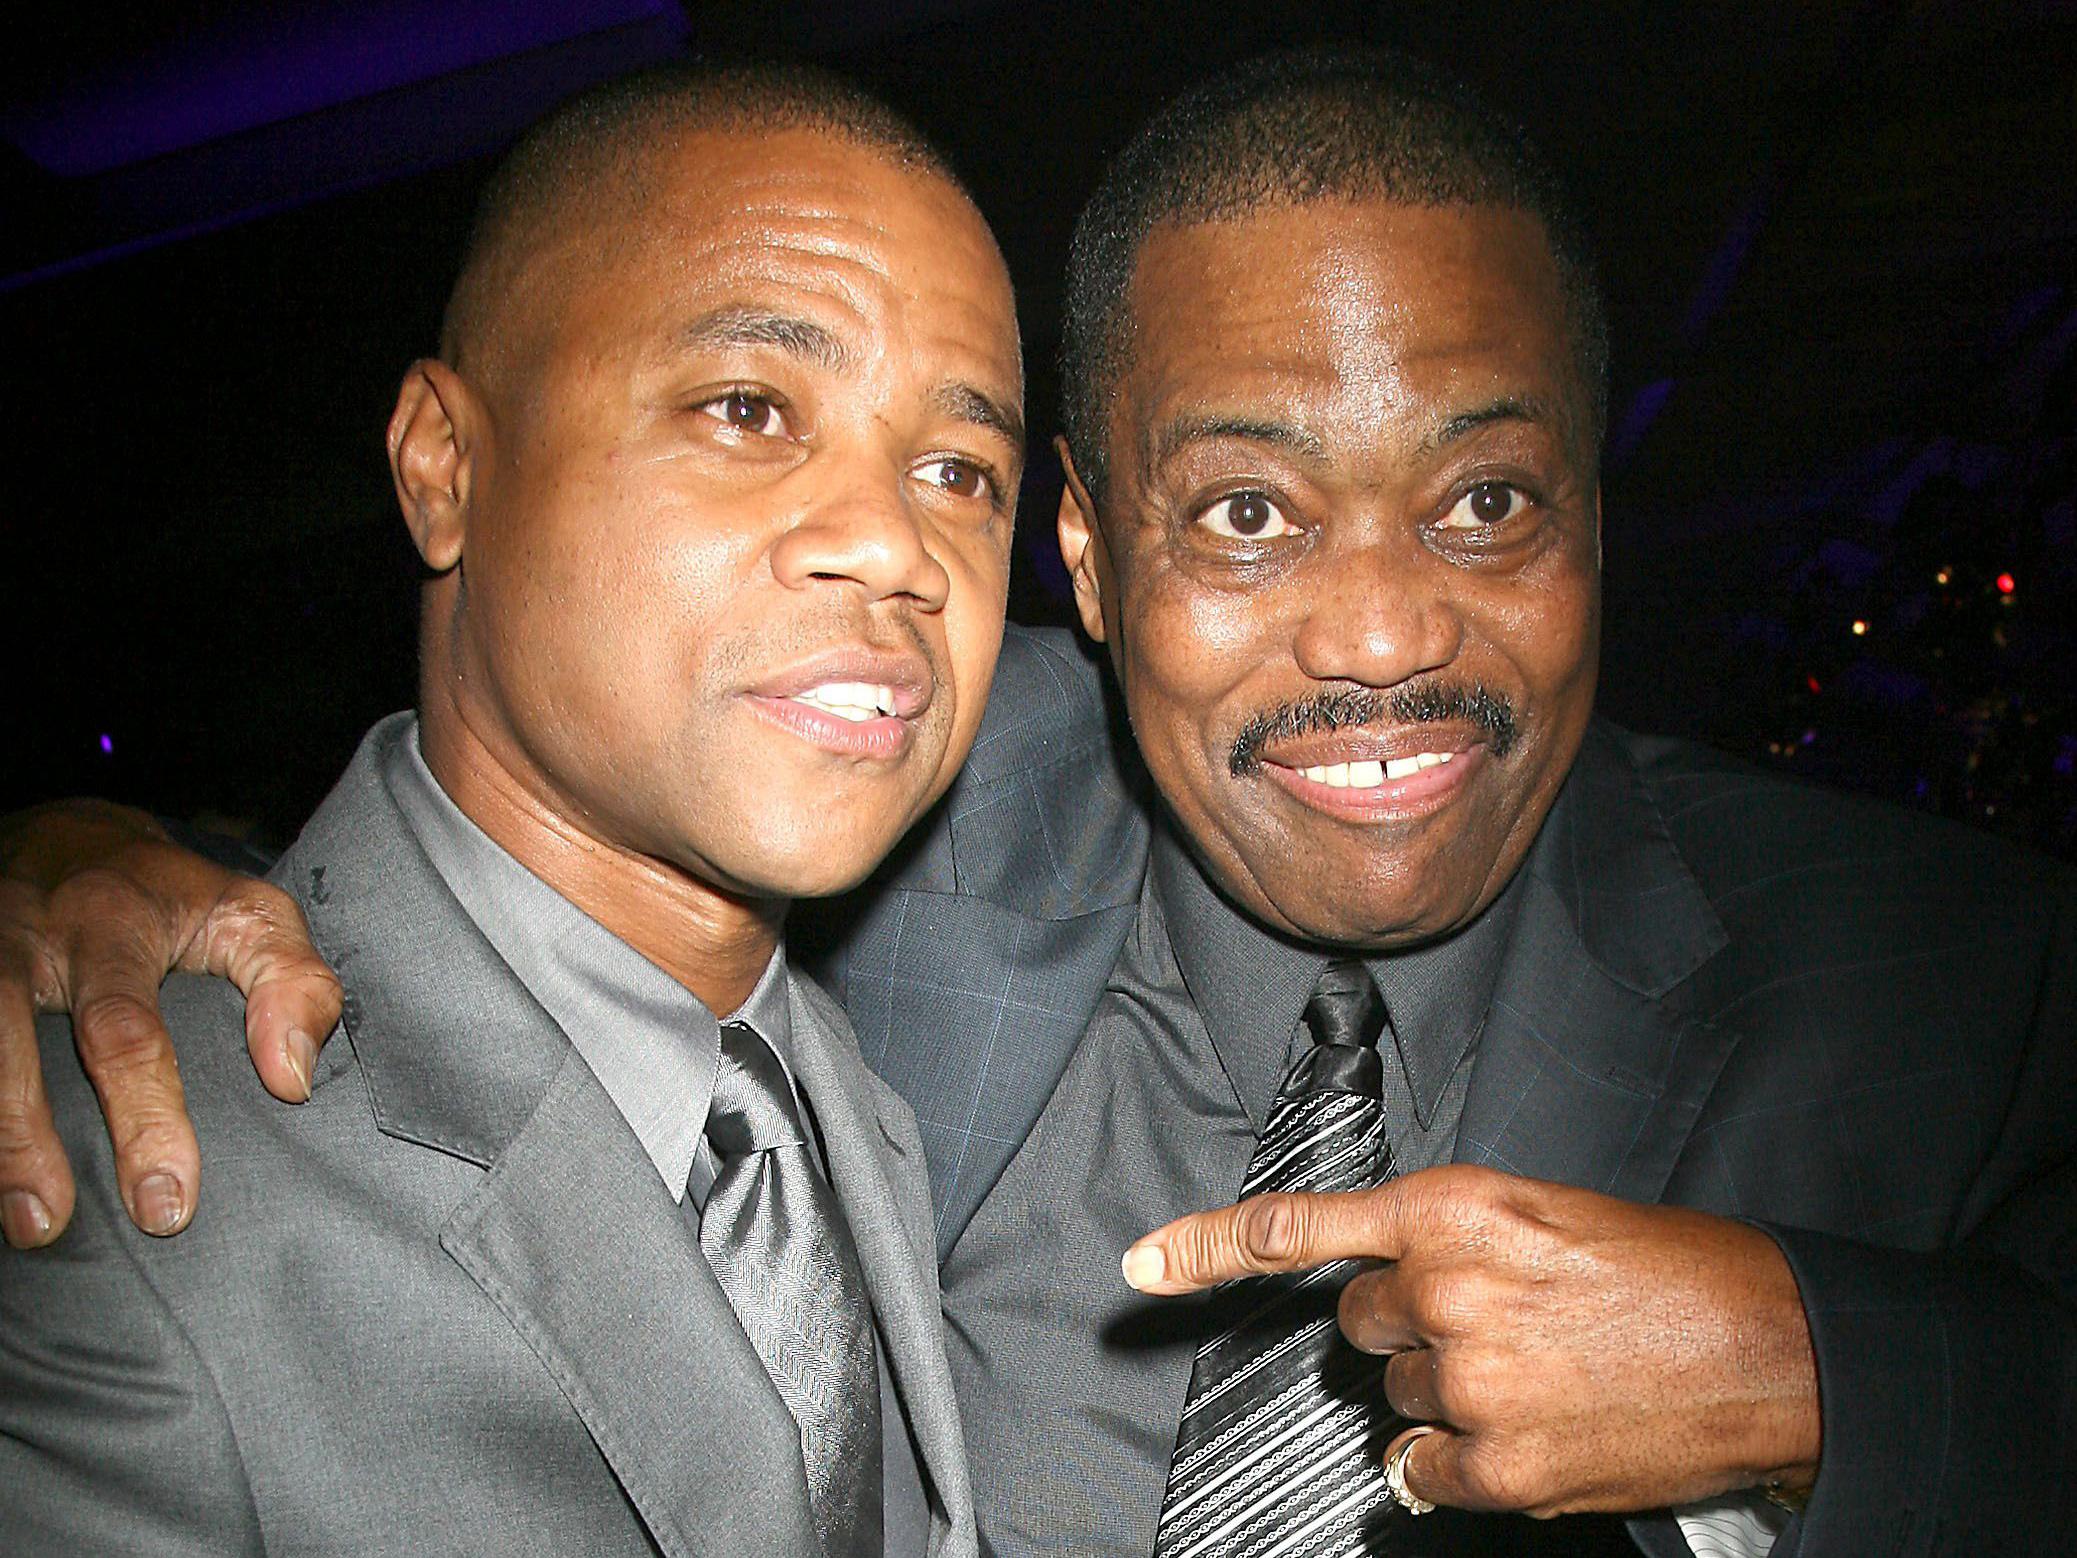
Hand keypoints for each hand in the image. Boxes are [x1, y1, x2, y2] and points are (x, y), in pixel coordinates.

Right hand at [0, 801, 341, 1246]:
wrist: (67, 838)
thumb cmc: (173, 897)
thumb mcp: (250, 914)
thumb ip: (291, 983)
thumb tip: (291, 1078)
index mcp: (112, 923)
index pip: (125, 1031)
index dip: (146, 1118)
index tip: (168, 1203)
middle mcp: (26, 935)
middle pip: (7, 1032)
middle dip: (23, 1135)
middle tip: (50, 1223)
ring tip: (18, 1221)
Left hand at [1123, 1164, 1820, 1517]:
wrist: (1767, 1343)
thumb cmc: (1661, 1268)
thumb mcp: (1539, 1212)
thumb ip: (1444, 1238)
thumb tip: (1383, 1290)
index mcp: (1453, 1207)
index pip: (1302, 1228)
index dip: (1208, 1247)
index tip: (1142, 1265)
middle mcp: (1445, 1287)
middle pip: (1358, 1325)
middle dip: (1410, 1325)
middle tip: (1499, 1319)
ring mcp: (1468, 1380)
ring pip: (1395, 1397)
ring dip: (1446, 1389)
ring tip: (1537, 1367)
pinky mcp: (1498, 1463)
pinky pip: (1420, 1471)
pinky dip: (1456, 1461)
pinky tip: (1524, 1430)